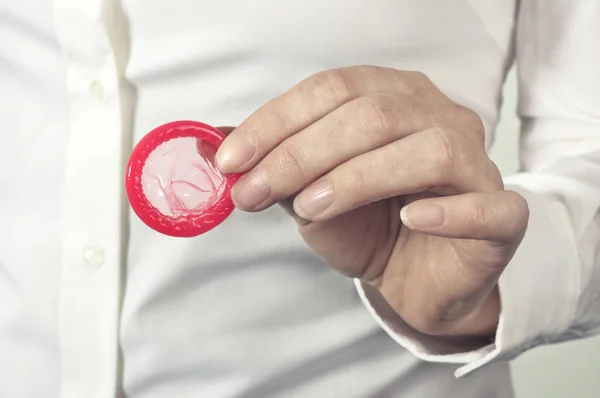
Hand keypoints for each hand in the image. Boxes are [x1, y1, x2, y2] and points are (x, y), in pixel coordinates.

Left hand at [215, 66, 528, 336]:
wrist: (415, 278)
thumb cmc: (368, 228)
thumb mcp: (310, 194)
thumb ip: (273, 165)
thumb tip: (208, 141)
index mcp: (394, 98)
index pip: (332, 90)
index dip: (275, 122)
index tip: (229, 161)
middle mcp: (439, 118)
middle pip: (372, 114)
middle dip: (300, 153)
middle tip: (253, 191)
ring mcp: (476, 165)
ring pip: (426, 149)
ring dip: (357, 177)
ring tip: (309, 208)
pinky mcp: (503, 217)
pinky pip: (488, 206)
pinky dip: (448, 212)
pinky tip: (410, 219)